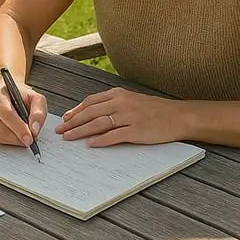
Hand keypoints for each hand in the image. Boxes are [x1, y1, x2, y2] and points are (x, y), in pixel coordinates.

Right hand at [0, 76, 47, 146]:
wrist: (10, 94)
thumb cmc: (22, 96)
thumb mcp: (36, 98)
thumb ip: (38, 112)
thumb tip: (34, 129)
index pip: (6, 113)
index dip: (19, 128)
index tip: (30, 139)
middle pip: (1, 128)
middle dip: (17, 138)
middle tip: (29, 141)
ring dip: (13, 141)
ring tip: (23, 137)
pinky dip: (6, 141)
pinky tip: (14, 135)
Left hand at [57, 87, 187, 146]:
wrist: (179, 116)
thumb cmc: (155, 109)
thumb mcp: (132, 100)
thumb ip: (113, 104)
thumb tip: (93, 113)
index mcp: (118, 94)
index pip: (91, 102)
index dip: (76, 110)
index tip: (65, 118)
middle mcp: (121, 103)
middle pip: (90, 113)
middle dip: (73, 122)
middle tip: (60, 130)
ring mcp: (128, 116)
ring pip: (98, 123)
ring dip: (81, 131)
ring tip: (69, 138)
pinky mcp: (136, 130)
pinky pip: (114, 136)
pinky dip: (101, 140)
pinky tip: (91, 144)